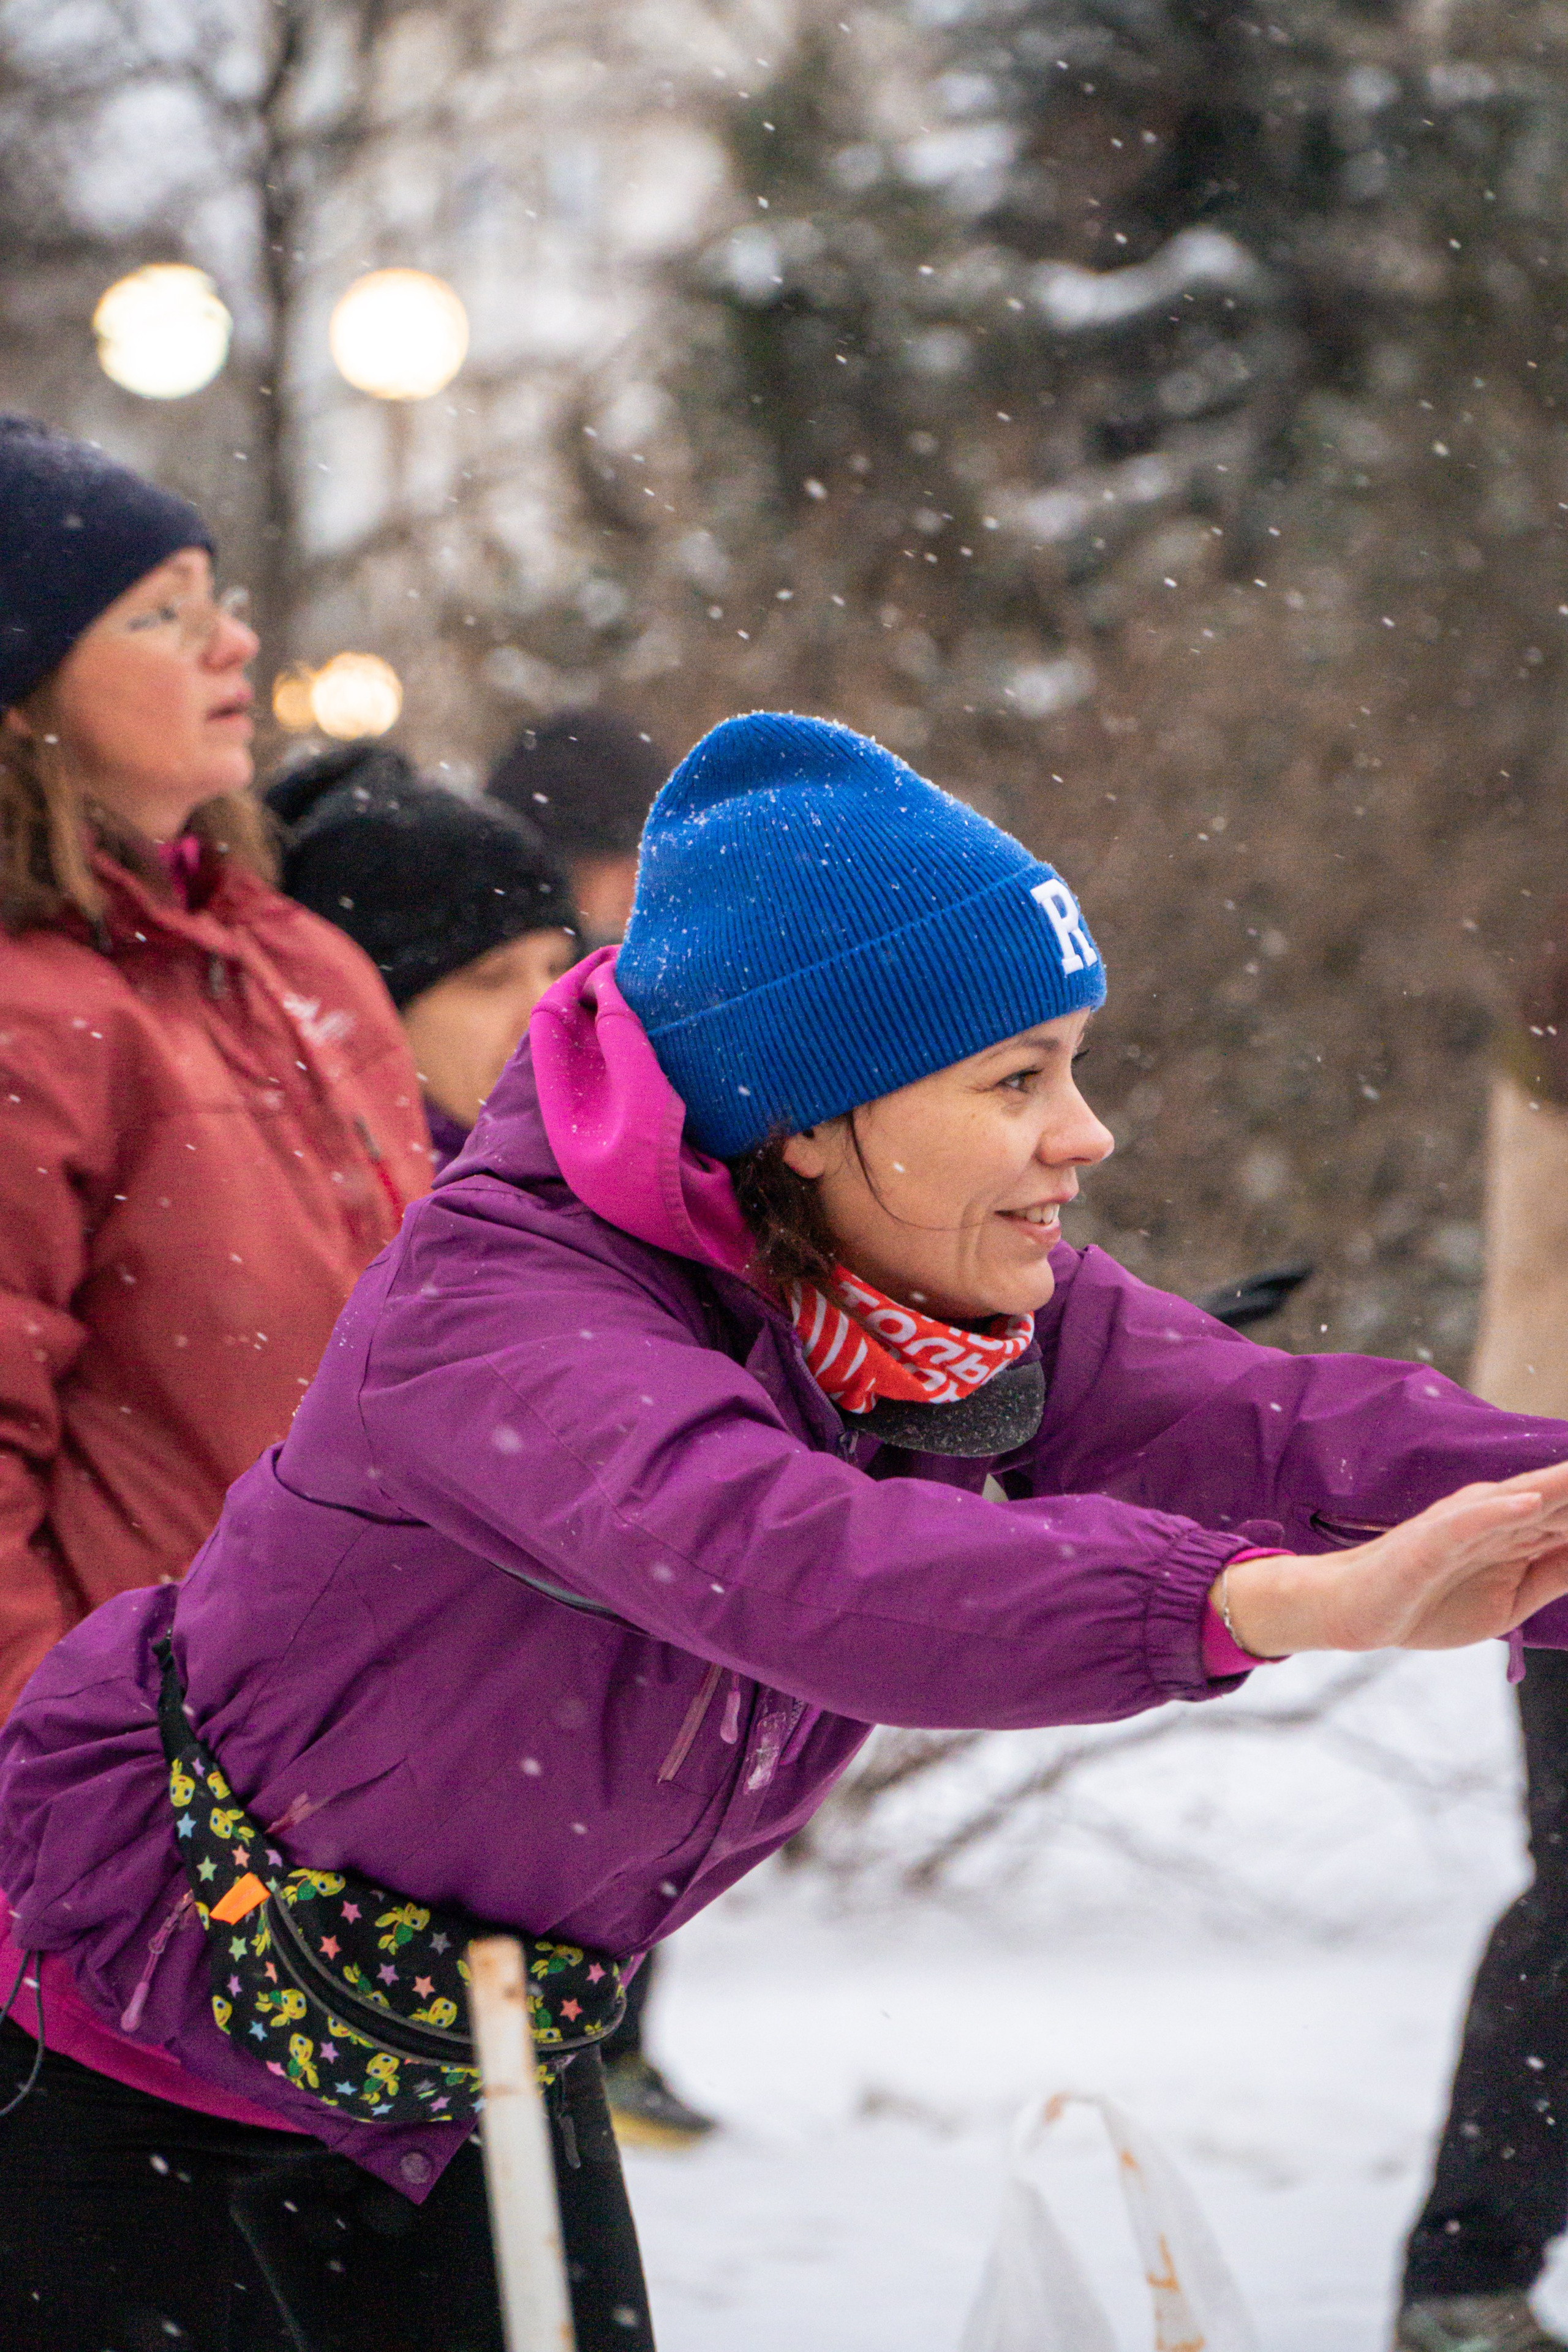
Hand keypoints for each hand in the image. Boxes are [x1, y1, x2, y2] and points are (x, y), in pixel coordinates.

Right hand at [1218, 1459, 1567, 1656]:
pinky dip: (1497, 1510)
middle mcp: (1494, 1514)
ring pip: (1521, 1498)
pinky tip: (1529, 1500)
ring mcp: (1460, 1524)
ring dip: (1560, 1485)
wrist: (1355, 1612)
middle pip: (1559, 1494)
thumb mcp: (1509, 1600)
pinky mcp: (1426, 1542)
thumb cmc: (1428, 1601)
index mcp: (1515, 1528)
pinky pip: (1466, 1523)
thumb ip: (1553, 1572)